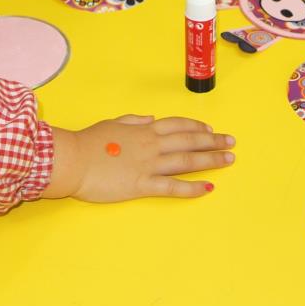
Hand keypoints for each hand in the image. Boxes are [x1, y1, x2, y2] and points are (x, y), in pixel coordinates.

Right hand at [44, 115, 234, 201]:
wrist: (73, 160)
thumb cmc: (87, 141)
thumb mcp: (111, 123)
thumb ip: (132, 121)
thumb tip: (149, 118)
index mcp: (143, 129)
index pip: (177, 125)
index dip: (196, 127)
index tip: (210, 130)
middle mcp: (152, 144)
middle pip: (189, 141)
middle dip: (213, 142)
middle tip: (231, 142)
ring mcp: (149, 164)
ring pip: (187, 161)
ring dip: (211, 160)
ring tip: (229, 160)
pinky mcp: (143, 185)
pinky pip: (173, 186)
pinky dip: (192, 187)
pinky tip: (208, 187)